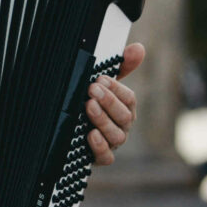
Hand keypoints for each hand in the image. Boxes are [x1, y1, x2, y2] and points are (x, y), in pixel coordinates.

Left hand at [86, 42, 144, 166]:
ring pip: (116, 136)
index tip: (100, 78)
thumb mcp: (102, 85)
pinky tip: (90, 134)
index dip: (117, 89)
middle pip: (124, 117)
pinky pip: (106, 157)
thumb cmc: (90, 104)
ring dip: (103, 120)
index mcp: (125, 109)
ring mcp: (112, 144)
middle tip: (92, 89)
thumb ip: (120, 67)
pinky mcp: (100, 158)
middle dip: (109, 102)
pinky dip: (100, 146)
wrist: (67, 133)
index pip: (129, 99)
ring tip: (89, 106)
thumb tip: (139, 48)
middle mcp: (122, 127)